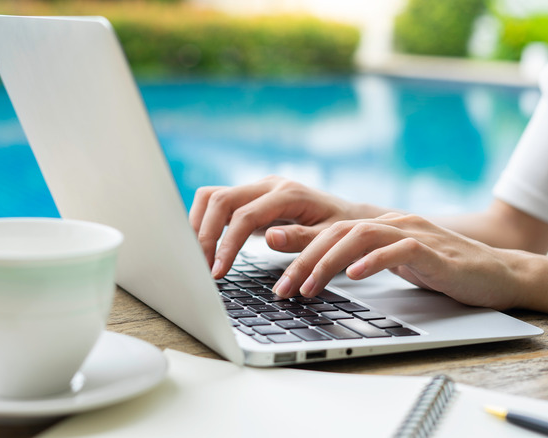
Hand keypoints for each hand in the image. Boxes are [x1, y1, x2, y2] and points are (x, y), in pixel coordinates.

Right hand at [189, 175, 384, 277]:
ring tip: (196, 257)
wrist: (350, 217)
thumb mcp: (331, 239)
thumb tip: (269, 238)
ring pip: (212, 197)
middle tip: (200, 267)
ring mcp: (257, 189)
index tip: (217, 271)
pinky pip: (218, 203)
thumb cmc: (344, 231)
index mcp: (288, 193)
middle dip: (204, 234)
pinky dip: (205, 222)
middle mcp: (268, 185)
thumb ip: (301, 239)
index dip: (226, 244)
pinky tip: (204, 246)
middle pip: (219, 199)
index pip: (244, 215)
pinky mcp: (250, 198)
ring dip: (198, 224)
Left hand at [274, 212, 523, 309]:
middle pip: (337, 232)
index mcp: (382, 226)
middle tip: (283, 290)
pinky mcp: (435, 251)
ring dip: (329, 262)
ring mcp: (415, 234)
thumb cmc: (445, 272)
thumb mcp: (395, 265)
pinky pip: (399, 250)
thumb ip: (365, 261)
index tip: (280, 282)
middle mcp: (394, 224)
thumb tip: (323, 271)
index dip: (300, 254)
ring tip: (309, 286)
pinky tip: (354, 275)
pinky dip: (374, 261)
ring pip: (361, 236)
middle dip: (304, 261)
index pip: (330, 232)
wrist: (498, 274)